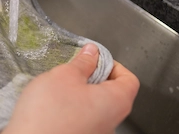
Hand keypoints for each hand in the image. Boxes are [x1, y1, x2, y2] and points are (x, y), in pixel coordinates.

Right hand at [3, 44, 139, 133]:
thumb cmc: (49, 110)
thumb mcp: (65, 75)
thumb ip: (83, 62)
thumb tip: (93, 52)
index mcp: (115, 103)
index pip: (129, 80)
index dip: (113, 65)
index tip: (94, 60)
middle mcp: (111, 122)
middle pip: (112, 94)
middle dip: (92, 78)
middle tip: (72, 71)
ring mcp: (95, 133)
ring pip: (95, 107)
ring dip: (79, 94)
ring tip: (58, 89)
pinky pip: (82, 119)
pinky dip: (71, 109)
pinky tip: (52, 106)